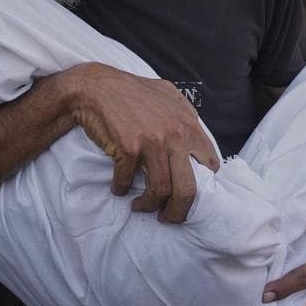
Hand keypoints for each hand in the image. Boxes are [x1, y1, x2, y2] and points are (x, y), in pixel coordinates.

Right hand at [68, 63, 218, 222]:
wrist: (96, 87)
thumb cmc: (132, 91)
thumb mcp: (169, 96)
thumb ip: (186, 115)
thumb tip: (197, 138)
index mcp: (189, 125)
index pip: (209, 165)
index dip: (202, 185)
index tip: (187, 192)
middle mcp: (175, 135)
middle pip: (188, 189)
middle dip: (178, 212)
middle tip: (168, 217)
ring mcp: (152, 142)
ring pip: (160, 191)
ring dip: (148, 205)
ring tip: (140, 206)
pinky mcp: (128, 148)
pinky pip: (126, 181)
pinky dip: (121, 188)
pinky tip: (118, 187)